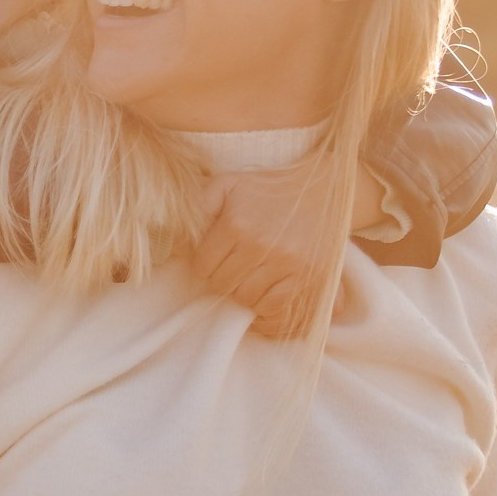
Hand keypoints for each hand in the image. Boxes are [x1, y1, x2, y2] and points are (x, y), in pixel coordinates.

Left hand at [191, 163, 339, 339]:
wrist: (324, 189)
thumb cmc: (268, 189)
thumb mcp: (226, 185)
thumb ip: (196, 208)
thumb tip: (173, 245)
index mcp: (237, 223)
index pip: (202, 266)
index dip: (205, 265)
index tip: (215, 258)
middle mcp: (261, 245)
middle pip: (224, 286)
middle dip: (223, 280)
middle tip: (234, 269)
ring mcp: (288, 264)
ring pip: (248, 300)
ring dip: (245, 294)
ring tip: (250, 279)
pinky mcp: (310, 277)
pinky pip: (277, 309)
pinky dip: (267, 310)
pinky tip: (265, 297)